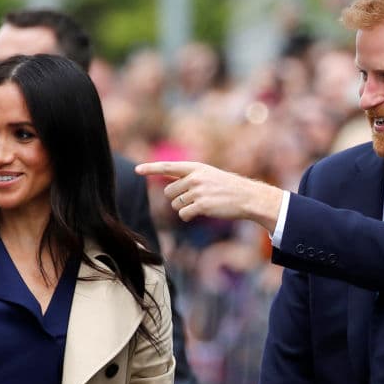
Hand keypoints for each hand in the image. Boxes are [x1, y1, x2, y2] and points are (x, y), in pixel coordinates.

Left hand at [134, 161, 282, 231]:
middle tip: (194, 199)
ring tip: (202, 204)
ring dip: (185, 208)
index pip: (168, 167)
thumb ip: (189, 178)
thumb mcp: (208, 175)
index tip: (136, 170)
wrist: (247, 196)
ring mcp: (198, 191)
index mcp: (195, 167)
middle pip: (169, 192)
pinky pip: (183, 214)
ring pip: (176, 205)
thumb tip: (169, 191)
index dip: (151, 168)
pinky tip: (202, 212)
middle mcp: (195, 177)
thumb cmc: (227, 187)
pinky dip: (189, 216)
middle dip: (177, 198)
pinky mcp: (201, 205)